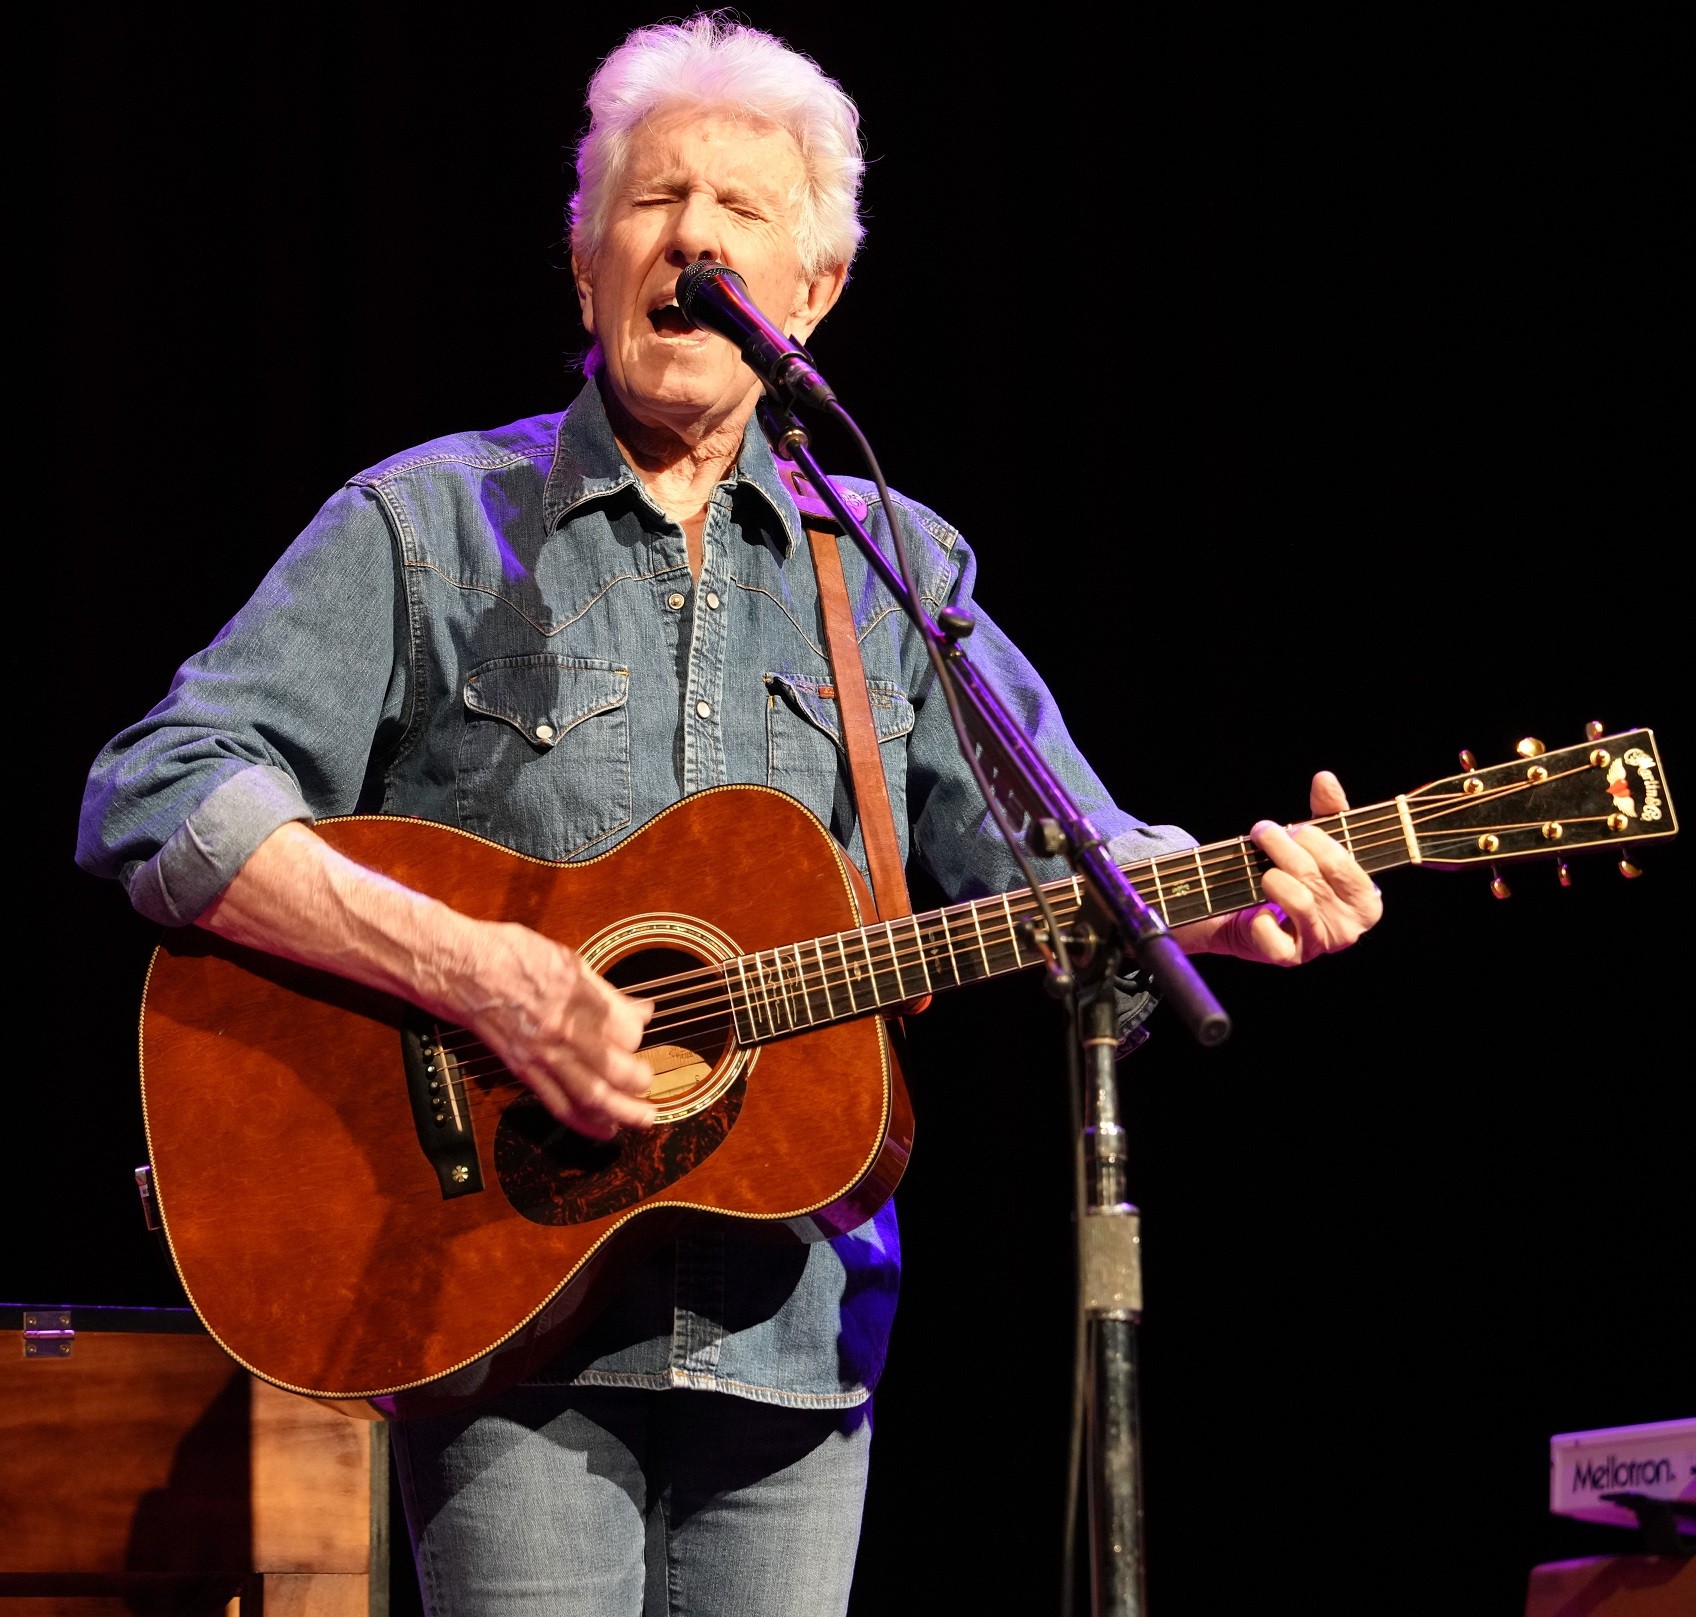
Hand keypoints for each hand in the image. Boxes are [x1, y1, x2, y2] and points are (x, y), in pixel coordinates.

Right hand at [447, 920, 655, 1139]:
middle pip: (615, 1068)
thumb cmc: (509, 954)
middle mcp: (561, 1030)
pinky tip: (604, 1129)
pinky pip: (558, 1103)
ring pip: (590, 1095)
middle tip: (650, 1080)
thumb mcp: (567, 959)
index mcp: (576, 996)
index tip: (640, 1031)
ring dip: (622, 1112)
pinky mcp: (522, 1070)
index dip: (639, 1033)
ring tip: (643, 1118)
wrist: (459, 968)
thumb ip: (608, 992)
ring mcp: (541, 1054)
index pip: (626, 1029)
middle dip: (639, 1080)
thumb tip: (642, 1009)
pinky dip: (585, 1121)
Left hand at [1176, 771, 1382, 965]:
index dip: (1313, 839)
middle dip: (1282, 847)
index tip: (1296, 827)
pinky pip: (1274, 937)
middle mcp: (1350, 927)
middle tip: (1263, 831)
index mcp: (1367, 900)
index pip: (1342, 861)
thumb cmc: (1298, 875)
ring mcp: (1320, 945)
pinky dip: (1260, 919)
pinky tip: (1258, 909)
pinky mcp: (1289, 958)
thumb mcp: (1318, 841)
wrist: (1257, 914)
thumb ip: (1328, 811)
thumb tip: (1325, 779)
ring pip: (1297, 901)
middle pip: (1314, 876)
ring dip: (1271, 875)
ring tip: (1261, 867)